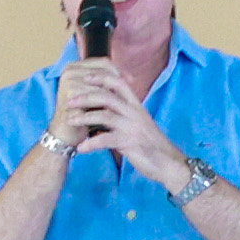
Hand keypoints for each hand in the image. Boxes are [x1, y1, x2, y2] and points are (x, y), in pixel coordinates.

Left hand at [54, 50, 161, 177]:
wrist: (169, 163)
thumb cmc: (152, 145)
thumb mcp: (139, 124)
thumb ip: (124, 114)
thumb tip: (104, 110)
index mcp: (136, 105)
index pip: (118, 83)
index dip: (101, 77)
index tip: (84, 77)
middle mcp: (134, 112)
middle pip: (107, 96)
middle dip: (86, 96)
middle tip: (69, 100)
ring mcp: (132, 127)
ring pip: (105, 115)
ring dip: (84, 117)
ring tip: (69, 121)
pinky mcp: (130, 143)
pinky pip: (106, 140)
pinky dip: (91, 143)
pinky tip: (80, 148)